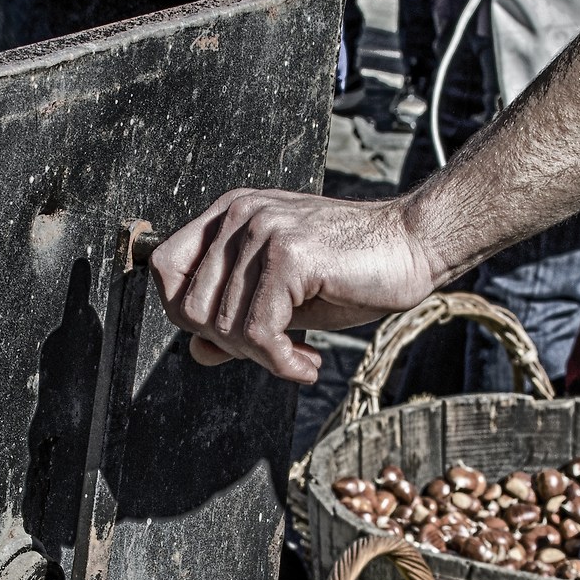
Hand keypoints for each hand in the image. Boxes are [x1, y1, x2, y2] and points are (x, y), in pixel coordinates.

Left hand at [150, 188, 441, 380]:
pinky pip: (259, 333)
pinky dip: (280, 362)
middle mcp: (239, 215)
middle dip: (230, 346)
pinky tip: (308, 364)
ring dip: (263, 359)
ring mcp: (262, 230)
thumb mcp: (283, 300)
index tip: (231, 337)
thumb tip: (198, 351)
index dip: (185, 314)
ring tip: (298, 358)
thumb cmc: (352, 271)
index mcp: (230, 216)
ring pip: (224, 326)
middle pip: (188, 307)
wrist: (414, 247)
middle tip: (275, 353)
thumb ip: (236, 319)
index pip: (165, 269)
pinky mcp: (288, 254)